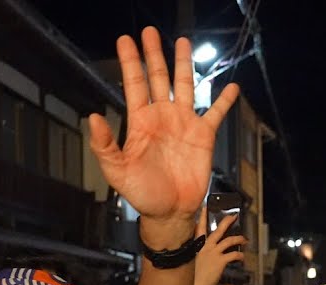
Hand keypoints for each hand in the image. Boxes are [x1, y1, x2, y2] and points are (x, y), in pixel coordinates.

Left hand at [88, 28, 239, 232]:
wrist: (170, 213)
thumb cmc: (142, 194)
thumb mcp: (117, 172)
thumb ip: (104, 145)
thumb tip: (94, 117)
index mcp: (140, 122)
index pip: (134, 84)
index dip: (130, 62)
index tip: (125, 40)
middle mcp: (162, 117)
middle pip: (157, 78)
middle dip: (153, 54)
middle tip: (150, 31)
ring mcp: (184, 124)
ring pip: (185, 86)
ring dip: (184, 65)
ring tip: (182, 42)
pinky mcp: (204, 136)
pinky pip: (216, 113)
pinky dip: (224, 100)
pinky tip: (231, 86)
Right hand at [192, 211, 243, 284]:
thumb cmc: (193, 276)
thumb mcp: (192, 260)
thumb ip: (199, 253)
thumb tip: (205, 250)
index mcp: (197, 245)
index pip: (199, 227)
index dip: (202, 216)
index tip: (205, 208)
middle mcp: (205, 246)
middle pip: (218, 230)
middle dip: (227, 222)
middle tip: (233, 217)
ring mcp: (213, 253)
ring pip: (229, 240)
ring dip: (239, 239)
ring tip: (244, 239)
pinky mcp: (220, 261)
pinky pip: (233, 255)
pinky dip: (240, 256)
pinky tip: (242, 257)